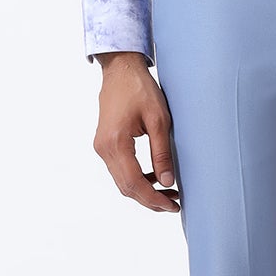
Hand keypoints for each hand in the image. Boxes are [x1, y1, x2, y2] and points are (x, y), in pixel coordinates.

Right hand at [93, 52, 180, 212]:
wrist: (120, 69)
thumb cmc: (140, 89)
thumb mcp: (159, 120)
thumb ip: (162, 153)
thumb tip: (167, 182)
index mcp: (115, 143)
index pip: (134, 183)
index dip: (154, 199)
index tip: (173, 205)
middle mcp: (103, 149)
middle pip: (126, 187)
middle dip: (150, 200)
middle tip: (174, 204)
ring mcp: (101, 147)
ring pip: (122, 181)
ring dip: (144, 190)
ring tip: (169, 193)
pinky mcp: (105, 144)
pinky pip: (120, 169)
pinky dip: (137, 178)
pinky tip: (155, 177)